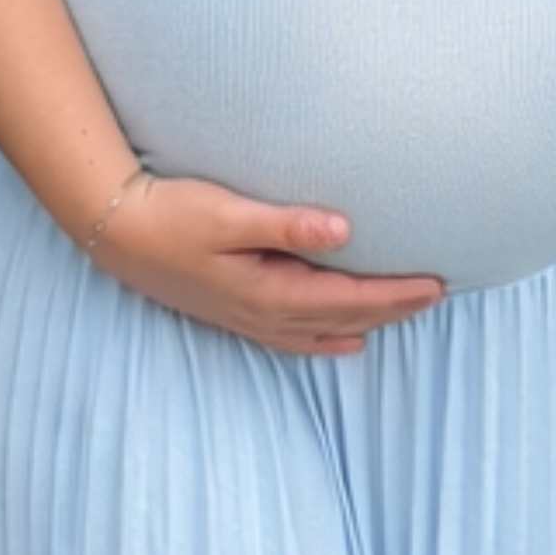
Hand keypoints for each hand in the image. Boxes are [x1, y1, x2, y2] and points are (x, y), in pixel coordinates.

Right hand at [92, 169, 444, 356]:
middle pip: (345, 319)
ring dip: (367, 323)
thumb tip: (343, 230)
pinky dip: (328, 340)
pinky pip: (296, 339)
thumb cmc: (171, 215)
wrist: (116, 233)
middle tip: (439, 296)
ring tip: (405, 314)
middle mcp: (265, 314)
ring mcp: (250, 319)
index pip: (349, 300)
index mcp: (270, 291)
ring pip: (324, 331)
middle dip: (393, 309)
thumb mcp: (228, 213)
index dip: (395, 295)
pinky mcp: (236, 314)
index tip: (436, 285)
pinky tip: (346, 341)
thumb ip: (285, 224)